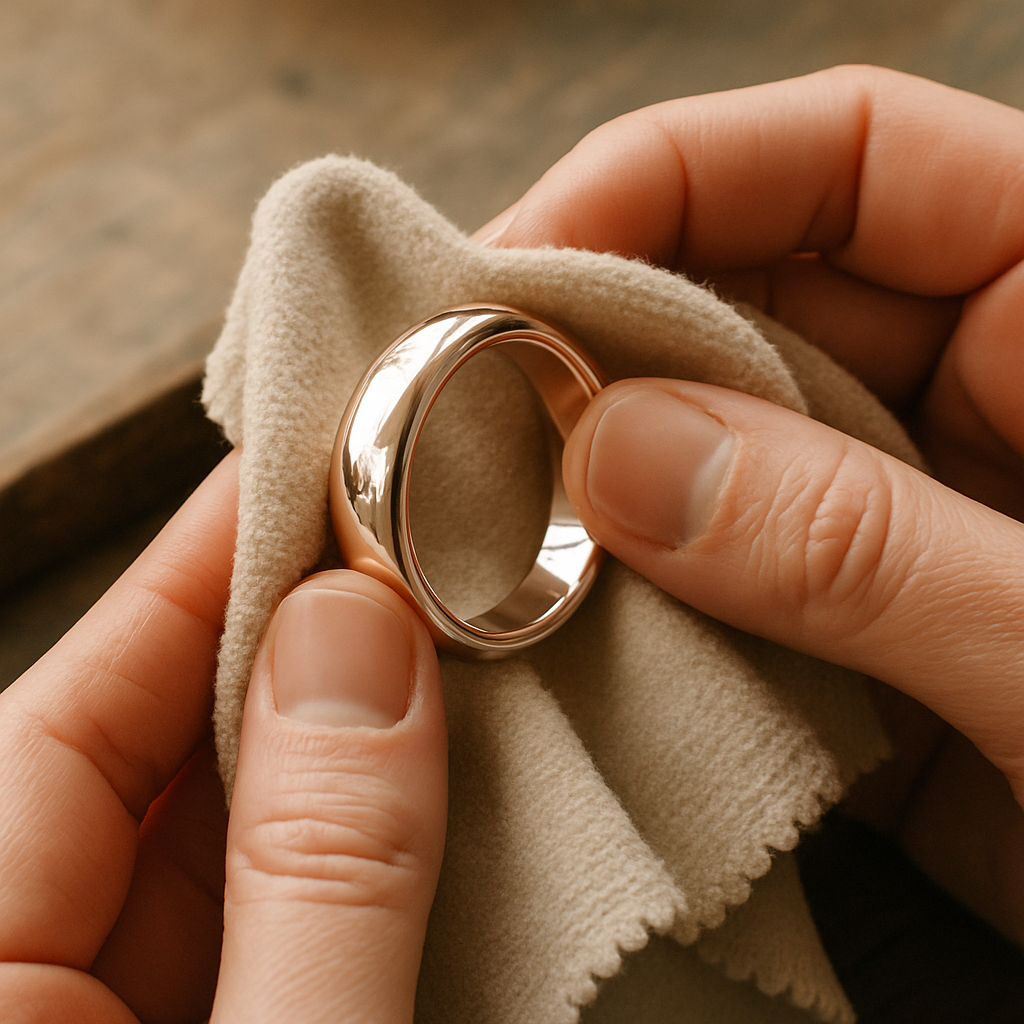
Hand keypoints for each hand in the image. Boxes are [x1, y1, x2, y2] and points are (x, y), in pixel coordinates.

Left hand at [0, 450, 447, 1022]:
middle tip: (394, 552)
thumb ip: (322, 871)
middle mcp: (12, 998)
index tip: (299, 480)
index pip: (62, 726)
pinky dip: (336, 841)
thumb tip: (360, 635)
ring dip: (325, 744)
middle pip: (139, 767)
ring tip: (429, 647)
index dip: (192, 583)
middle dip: (280, 652)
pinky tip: (412, 780)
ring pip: (207, 838)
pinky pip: (253, 914)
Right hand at [478, 66, 1023, 945]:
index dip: (665, 181)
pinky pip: (721, 593)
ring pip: (712, 457)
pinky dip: (637, 612)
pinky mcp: (863, 649)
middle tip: (459, 422)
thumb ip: (869, 549)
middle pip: (746, 305)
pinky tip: (559, 635)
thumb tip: (620, 460)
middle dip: (597, 352)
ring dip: (599, 492)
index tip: (512, 270)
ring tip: (485, 533)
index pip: (847, 156)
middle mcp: (978, 398)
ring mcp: (904, 527)